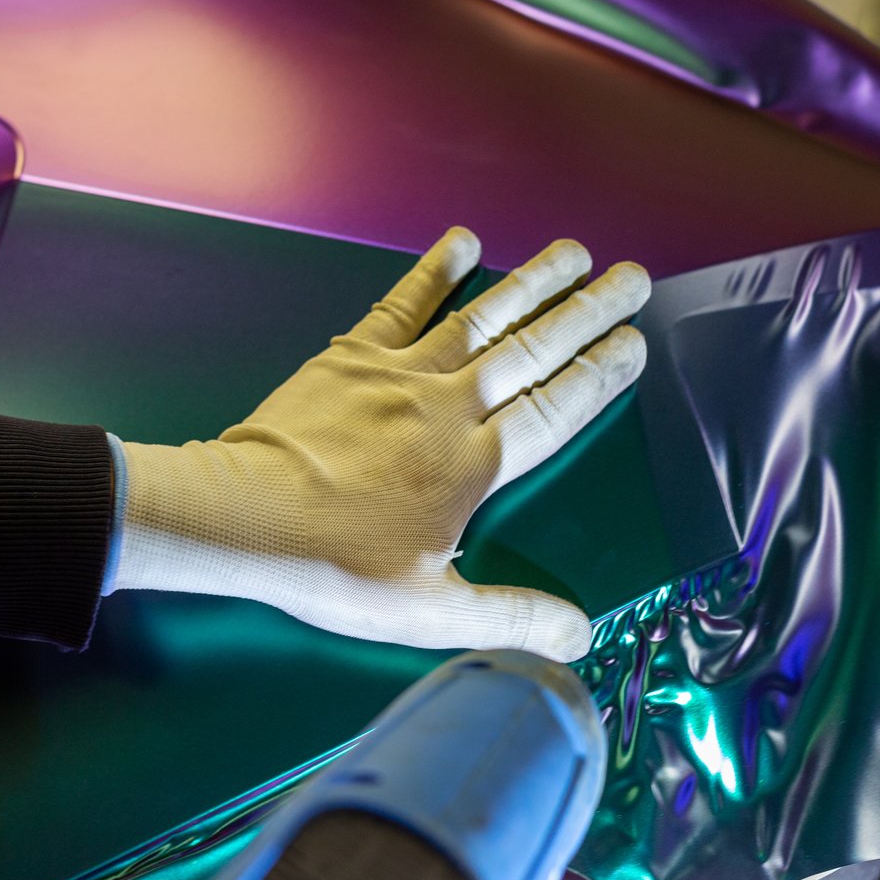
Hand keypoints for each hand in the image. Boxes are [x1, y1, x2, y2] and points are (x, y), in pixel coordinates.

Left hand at [110, 227, 650, 661]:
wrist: (244, 517)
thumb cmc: (333, 566)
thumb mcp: (427, 611)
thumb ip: (509, 617)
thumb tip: (579, 637)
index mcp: (475, 466)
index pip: (556, 408)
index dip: (600, 374)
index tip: (635, 342)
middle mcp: (449, 407)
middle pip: (534, 350)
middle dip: (589, 311)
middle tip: (633, 278)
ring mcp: (400, 374)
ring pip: (482, 317)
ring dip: (532, 282)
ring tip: (573, 252)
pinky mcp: (351, 356)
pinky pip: (403, 304)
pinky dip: (435, 272)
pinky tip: (464, 242)